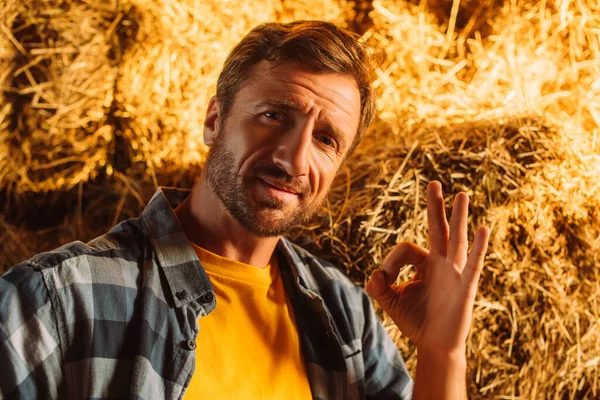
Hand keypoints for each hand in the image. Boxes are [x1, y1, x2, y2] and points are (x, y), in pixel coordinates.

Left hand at [366, 181, 489, 352]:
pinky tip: (483, 229)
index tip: (385, 278)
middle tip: (432, 183)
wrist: (434, 346)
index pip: (407, 248)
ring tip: (461, 194)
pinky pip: (473, 264)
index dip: (391, 261)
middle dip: (435, 207)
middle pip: (439, 229)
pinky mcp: (466, 287)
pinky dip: (479, 248)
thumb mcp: (391, 302)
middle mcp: (442, 263)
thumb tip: (373, 273)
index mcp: (425, 263)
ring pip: (457, 240)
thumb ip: (378, 287)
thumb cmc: (415, 321)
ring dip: (458, 217)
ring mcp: (455, 273)